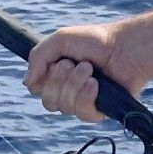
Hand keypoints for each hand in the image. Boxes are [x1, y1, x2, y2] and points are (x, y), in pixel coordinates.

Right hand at [25, 21, 143, 119]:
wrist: (125, 47)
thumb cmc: (95, 41)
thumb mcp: (60, 39)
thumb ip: (38, 57)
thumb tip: (27, 82)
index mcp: (56, 75)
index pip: (36, 89)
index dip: (42, 79)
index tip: (56, 62)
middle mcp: (67, 91)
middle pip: (47, 102)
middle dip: (59, 81)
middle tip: (75, 64)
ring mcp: (82, 103)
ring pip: (64, 107)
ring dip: (75, 84)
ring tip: (90, 69)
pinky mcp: (98, 112)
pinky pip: (82, 113)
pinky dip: (86, 96)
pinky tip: (96, 84)